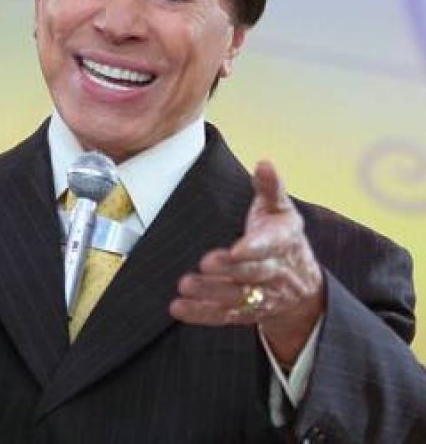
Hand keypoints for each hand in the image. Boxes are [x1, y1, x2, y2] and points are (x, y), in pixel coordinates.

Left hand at [170, 160, 324, 366]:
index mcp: (283, 242)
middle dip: (229, 270)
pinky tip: (178, 308)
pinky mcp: (243, 313)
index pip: (269, 246)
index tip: (238, 247)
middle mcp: (273, 272)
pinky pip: (222, 316)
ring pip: (235, 297)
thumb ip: (270, 188)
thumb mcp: (280, 210)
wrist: (300, 284)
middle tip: (205, 263)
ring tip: (185, 284)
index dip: (254, 248)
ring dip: (210, 292)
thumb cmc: (282, 236)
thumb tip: (264, 163)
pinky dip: (200, 314)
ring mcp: (259, 296)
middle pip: (251, 274)